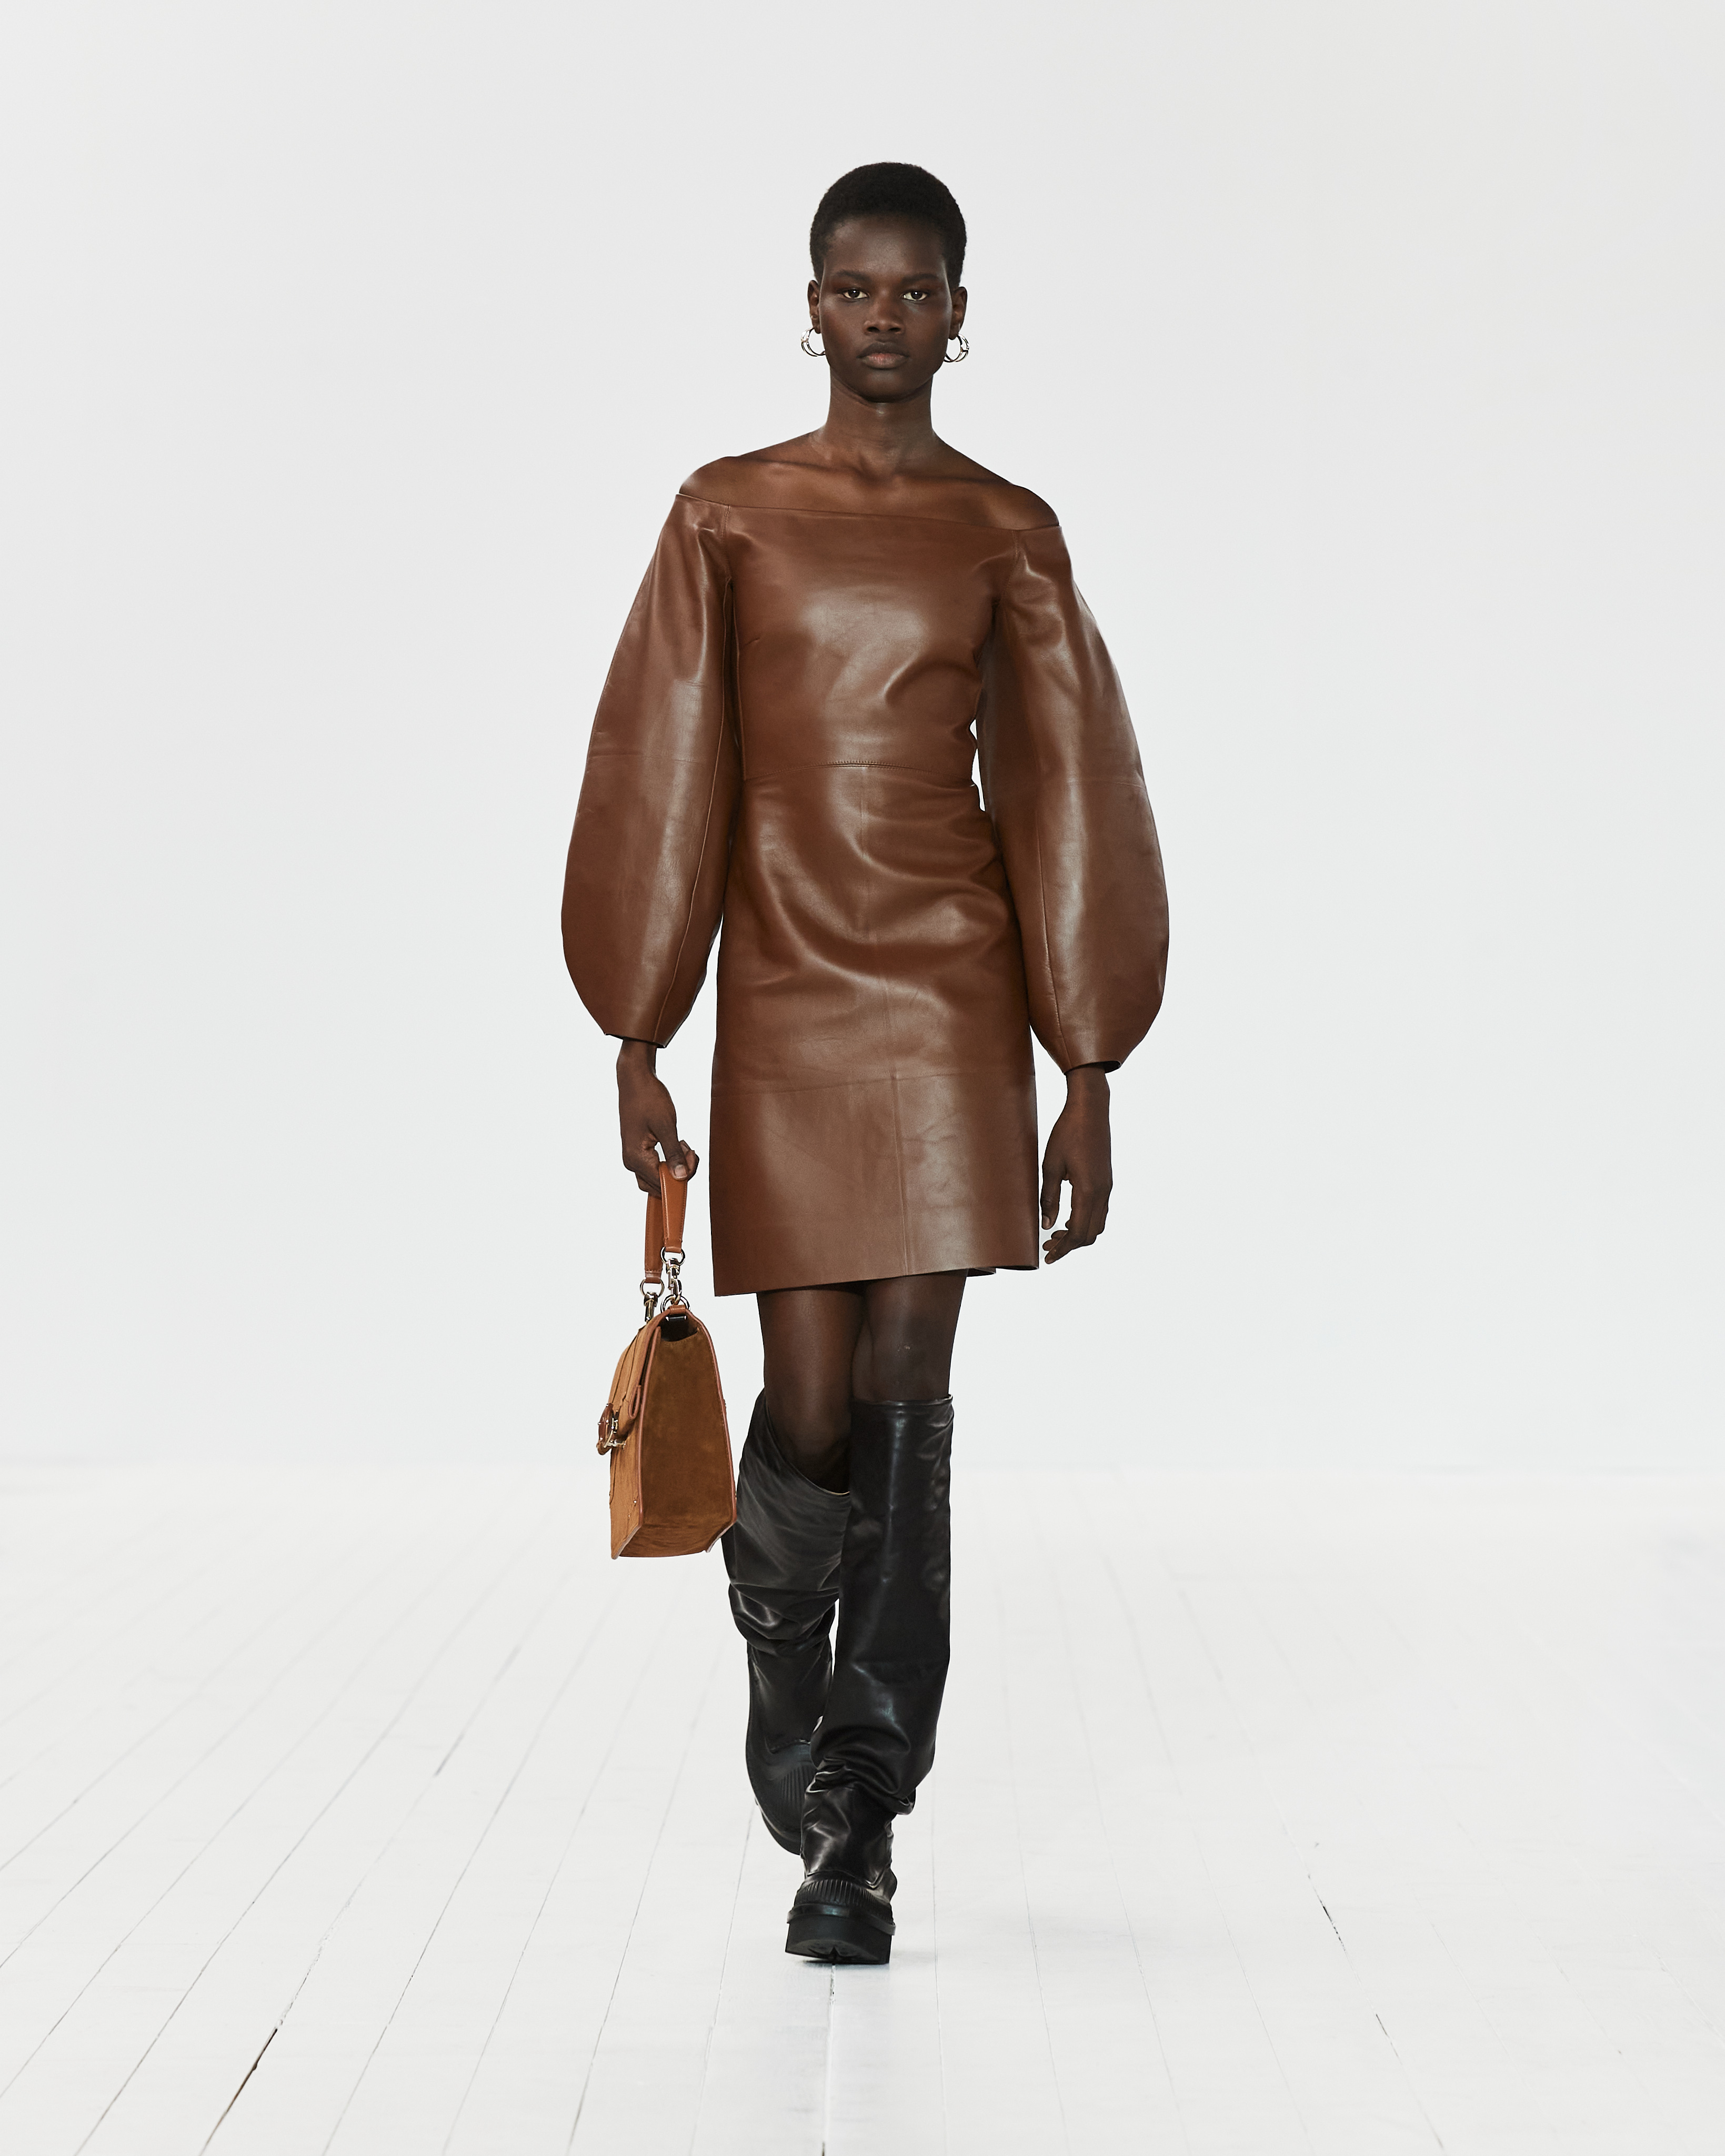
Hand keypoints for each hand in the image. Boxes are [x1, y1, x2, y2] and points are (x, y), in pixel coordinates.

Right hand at [616, 1040, 698, 1195]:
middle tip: (690, 1151)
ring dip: (676, 1165)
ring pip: (658, 1176)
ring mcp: (633, 1157)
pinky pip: (655, 1165)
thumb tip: (681, 1178)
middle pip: (659, 1184)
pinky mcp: (637, 1150)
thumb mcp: (666, 1126)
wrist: (635, 1079)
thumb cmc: (649, 1099)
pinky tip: (678, 1143)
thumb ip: (674, 1154)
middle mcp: (631, 1162)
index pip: (662, 1184)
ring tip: (684, 1144)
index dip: (682, 1175)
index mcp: (636, 1158)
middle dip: (679, 1172)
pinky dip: (669, 1159)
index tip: (692, 1155)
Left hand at [1040, 1065, 1111, 1262]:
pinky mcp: (1106, 1180)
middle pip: (1090, 1234)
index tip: (1048, 1256)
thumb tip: (1047, 1225)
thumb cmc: (1067, 1133)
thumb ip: (1049, 1197)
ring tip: (1056, 1234)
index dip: (1064, 1249)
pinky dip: (1085, 1221)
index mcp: (1088, 1191)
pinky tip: (1068, 1217)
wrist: (1090, 1109)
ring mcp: (1107, 1187)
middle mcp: (1102, 1192)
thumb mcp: (1050, 1165)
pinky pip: (1099, 1211)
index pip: (1079, 1233)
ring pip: (1097, 1224)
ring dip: (1078, 1234)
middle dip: (1070, 1245)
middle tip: (1048, 1246)